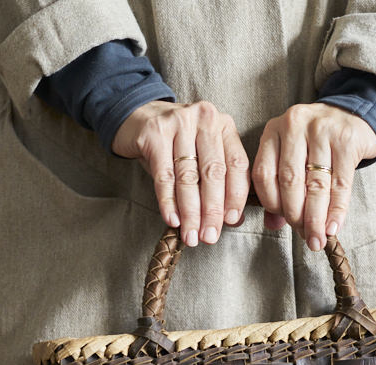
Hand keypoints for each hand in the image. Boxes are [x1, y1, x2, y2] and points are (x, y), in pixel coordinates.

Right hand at [112, 99, 249, 245]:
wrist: (139, 117)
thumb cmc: (177, 144)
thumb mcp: (202, 156)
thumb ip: (221, 182)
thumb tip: (234, 220)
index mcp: (224, 126)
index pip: (237, 165)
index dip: (235, 196)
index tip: (231, 221)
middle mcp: (205, 119)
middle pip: (213, 172)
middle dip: (212, 210)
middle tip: (209, 236)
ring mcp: (179, 123)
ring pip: (188, 177)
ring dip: (190, 212)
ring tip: (190, 235)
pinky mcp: (154, 133)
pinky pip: (164, 175)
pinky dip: (168, 201)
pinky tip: (172, 220)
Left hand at [253, 103, 375, 250]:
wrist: (352, 115)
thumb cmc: (316, 144)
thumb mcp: (292, 157)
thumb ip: (278, 188)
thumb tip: (272, 225)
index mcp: (273, 131)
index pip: (264, 174)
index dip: (272, 205)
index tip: (284, 224)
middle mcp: (294, 125)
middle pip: (290, 181)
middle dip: (296, 216)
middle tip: (305, 237)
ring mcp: (321, 130)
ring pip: (315, 184)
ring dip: (316, 218)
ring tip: (318, 239)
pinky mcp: (346, 140)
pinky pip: (340, 184)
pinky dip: (337, 210)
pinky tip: (334, 227)